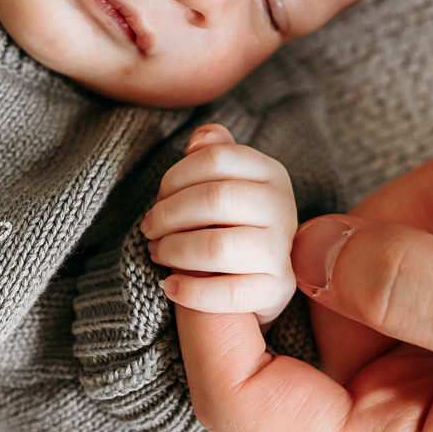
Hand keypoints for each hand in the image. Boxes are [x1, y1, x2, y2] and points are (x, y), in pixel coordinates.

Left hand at [142, 124, 298, 324]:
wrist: (254, 282)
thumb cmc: (227, 225)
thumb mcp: (223, 183)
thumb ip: (212, 154)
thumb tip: (199, 138)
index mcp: (270, 172)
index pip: (215, 157)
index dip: (176, 176)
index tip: (159, 196)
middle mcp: (282, 207)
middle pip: (214, 198)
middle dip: (169, 214)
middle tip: (150, 229)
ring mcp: (282, 251)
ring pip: (217, 247)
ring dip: (174, 251)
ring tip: (158, 253)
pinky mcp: (278, 289)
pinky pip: (228, 293)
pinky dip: (190, 291)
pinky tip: (172, 286)